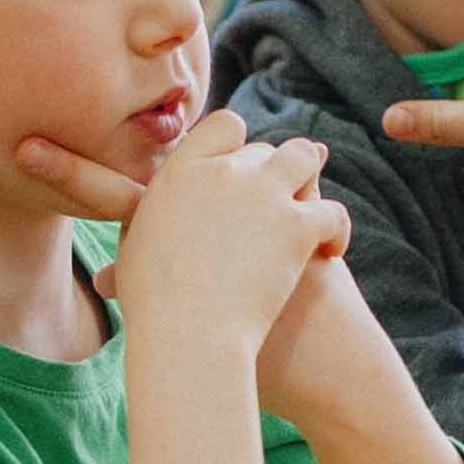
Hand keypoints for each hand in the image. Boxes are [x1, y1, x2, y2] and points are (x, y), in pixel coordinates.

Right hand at [16, 109, 345, 355]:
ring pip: (304, 159)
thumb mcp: (133, 253)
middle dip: (271, 176)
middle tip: (275, 209)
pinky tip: (332, 252)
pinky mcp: (297, 226)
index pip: (223, 125)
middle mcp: (223, 171)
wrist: (187, 337)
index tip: (240, 173)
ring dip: (309, 180)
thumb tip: (127, 236)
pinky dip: (336, 230)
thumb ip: (139, 227)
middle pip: (263, 150)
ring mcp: (264, 194)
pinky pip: (333, 211)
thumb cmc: (153, 308)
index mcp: (181, 171)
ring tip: (310, 212)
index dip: (237, 147)